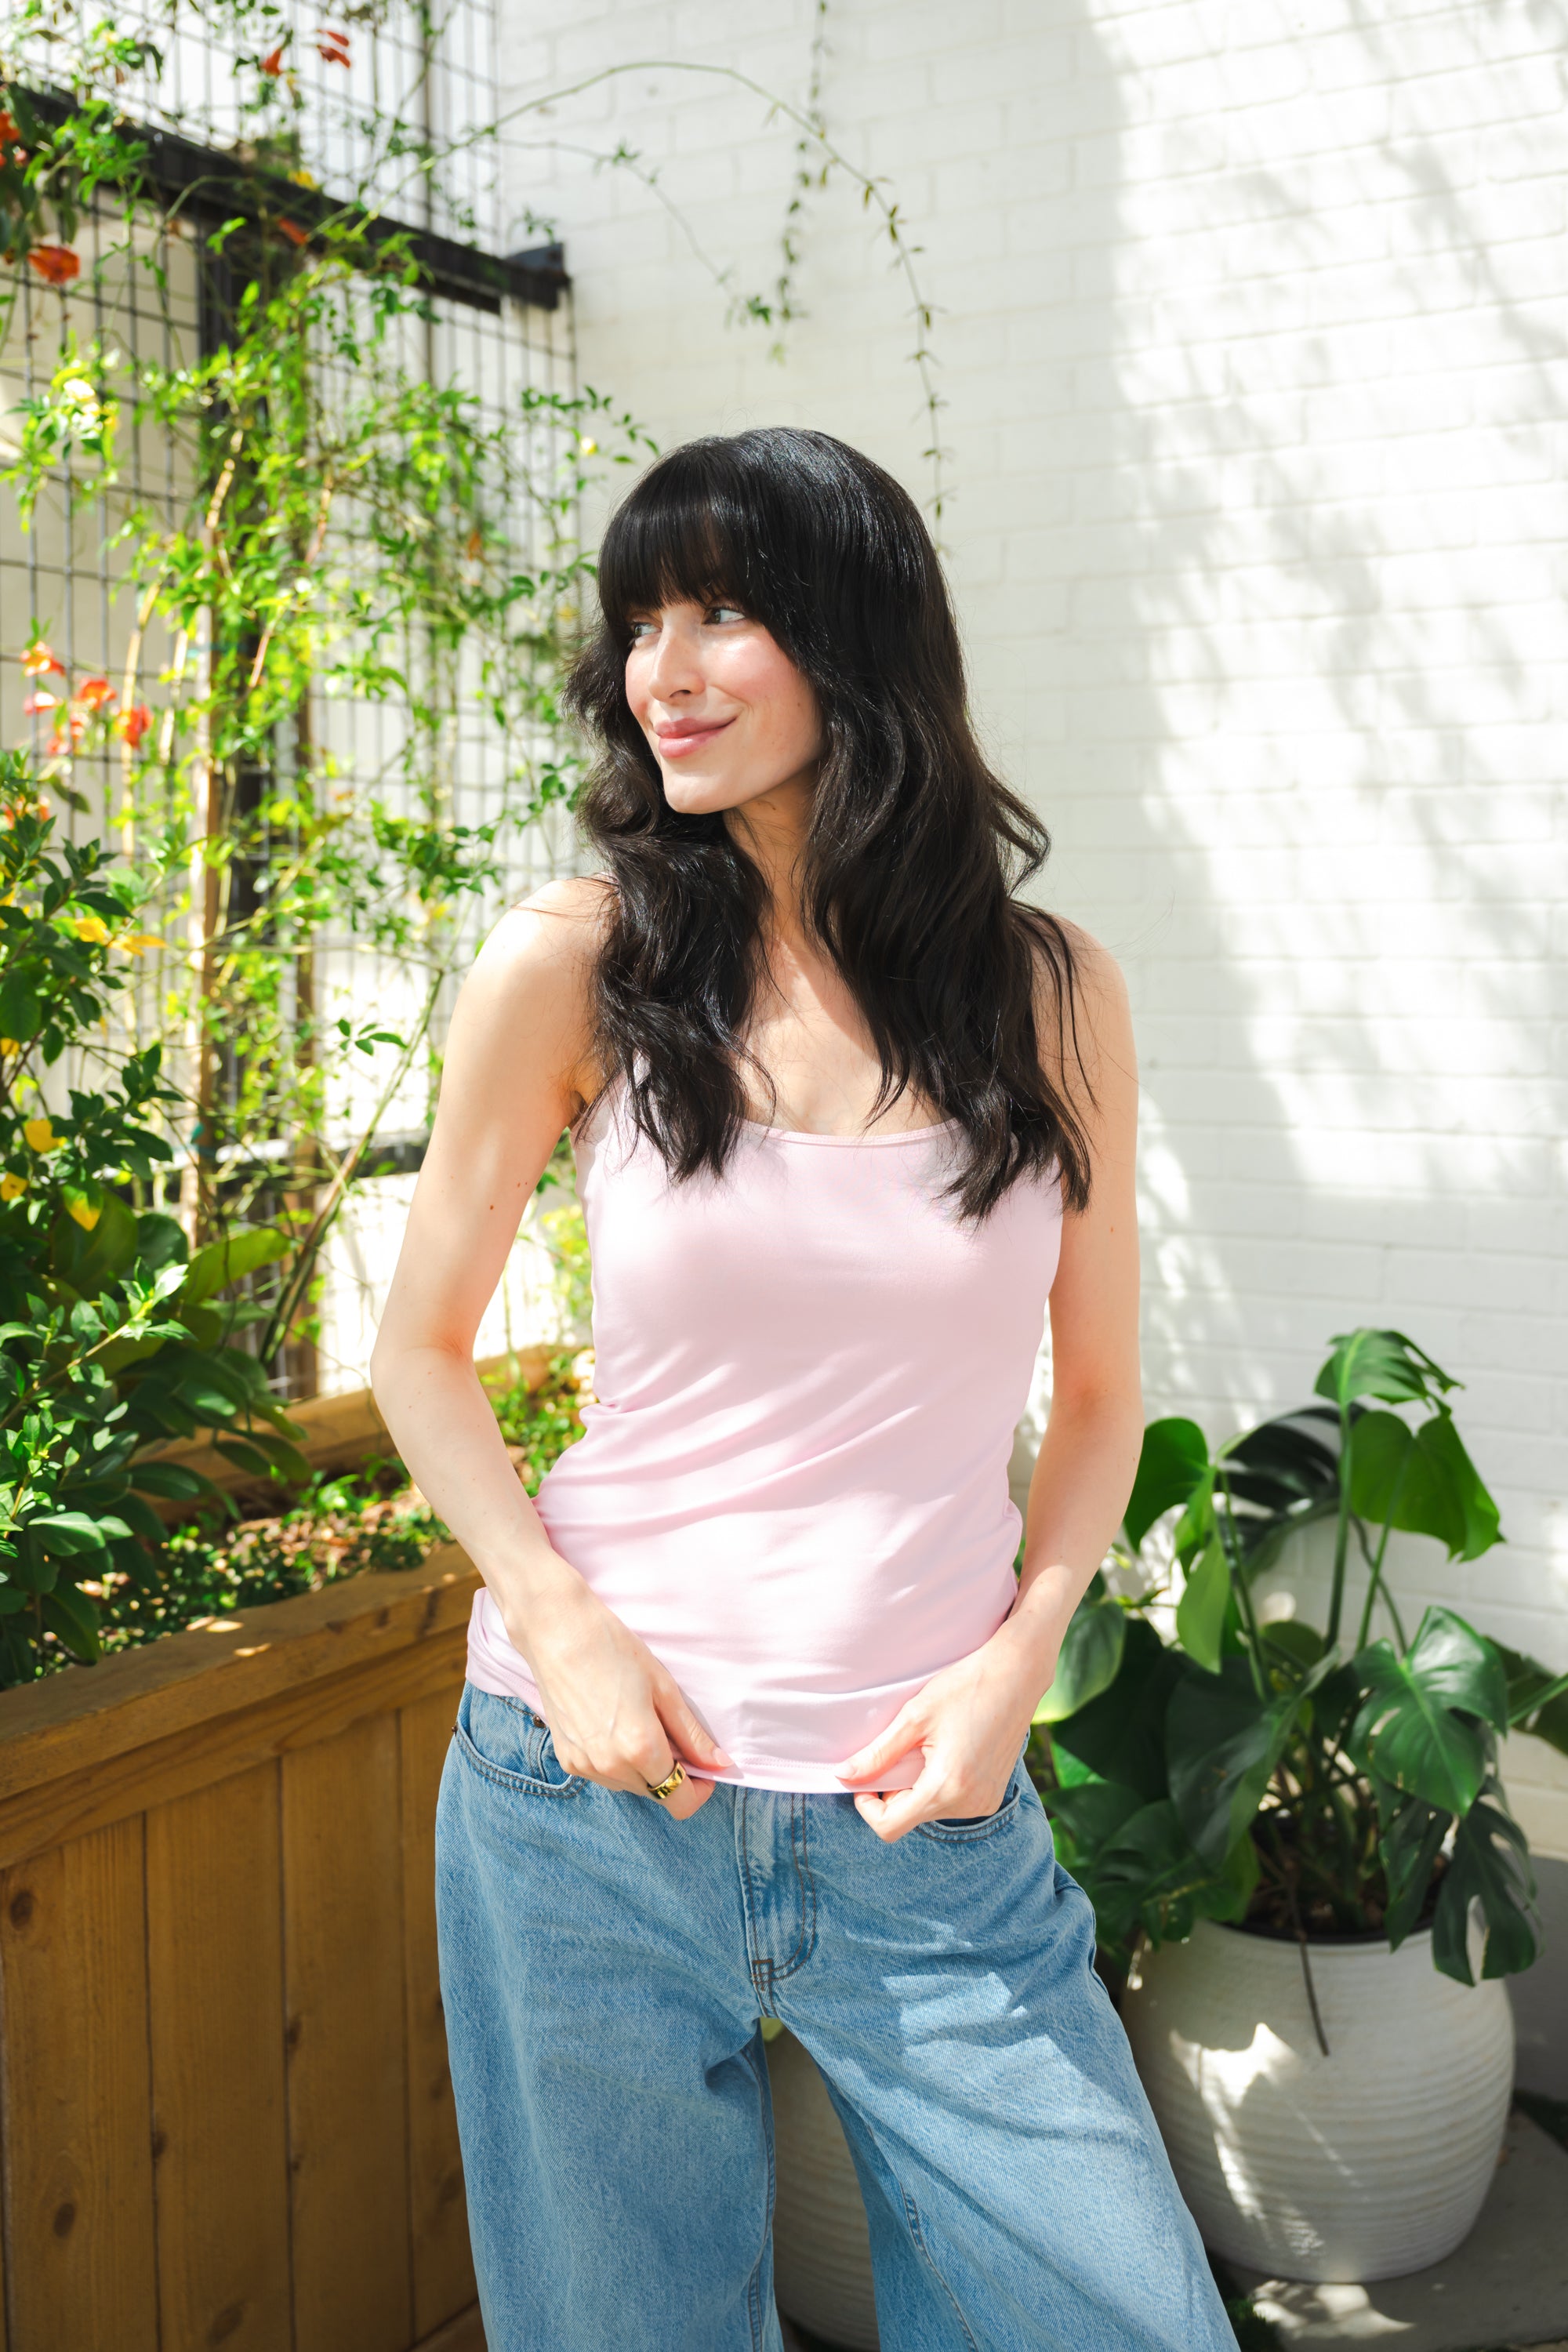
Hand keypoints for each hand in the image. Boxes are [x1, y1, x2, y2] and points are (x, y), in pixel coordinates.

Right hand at [512, 1574, 729, 1820]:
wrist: (558, 1632)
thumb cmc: (614, 1650)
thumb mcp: (663, 1687)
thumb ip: (691, 1734)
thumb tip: (719, 1763)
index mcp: (641, 1748)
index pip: (679, 1801)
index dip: (699, 1791)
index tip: (705, 1770)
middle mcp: (611, 1766)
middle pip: (655, 1793)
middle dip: (671, 1774)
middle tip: (670, 1733)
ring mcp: (585, 1766)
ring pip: (629, 1785)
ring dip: (643, 1769)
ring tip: (639, 1723)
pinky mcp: (567, 1759)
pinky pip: (604, 1775)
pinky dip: (617, 1761)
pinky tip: (614, 1726)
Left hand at [837, 1616, 1055, 1843]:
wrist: (1017, 1674)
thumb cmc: (965, 1687)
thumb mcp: (913, 1717)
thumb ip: (877, 1754)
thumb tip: (843, 1776)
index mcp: (946, 1788)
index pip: (889, 1827)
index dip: (867, 1806)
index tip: (865, 1777)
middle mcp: (968, 1805)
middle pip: (909, 1819)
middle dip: (893, 1792)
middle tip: (897, 1752)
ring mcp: (984, 1802)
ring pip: (929, 1811)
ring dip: (916, 1788)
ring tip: (924, 1748)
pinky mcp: (992, 1795)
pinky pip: (951, 1803)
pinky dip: (937, 1786)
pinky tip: (944, 1752)